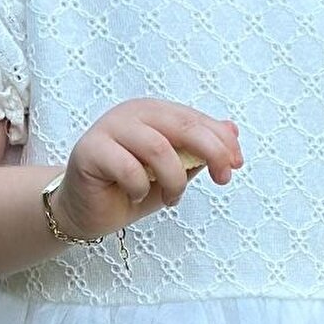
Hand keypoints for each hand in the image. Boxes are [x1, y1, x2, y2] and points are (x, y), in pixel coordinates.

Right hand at [51, 97, 242, 242]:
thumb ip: (199, 151)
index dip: (222, 140)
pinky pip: (128, 168)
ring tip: (171, 197)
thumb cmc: (131, 188)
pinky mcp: (89, 150)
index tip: (236, 165)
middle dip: (211, 153)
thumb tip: (232, 129)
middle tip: (223, 179)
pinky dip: (140, 188)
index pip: (195, 119)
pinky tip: (135, 197)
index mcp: (153, 112)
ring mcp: (108, 128)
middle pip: (183, 126)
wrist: (88, 211)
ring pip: (158, 148)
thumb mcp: (175, 171)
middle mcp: (131, 113)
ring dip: (174, 179)